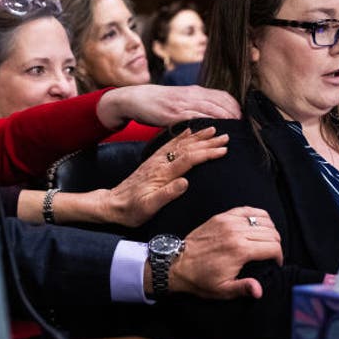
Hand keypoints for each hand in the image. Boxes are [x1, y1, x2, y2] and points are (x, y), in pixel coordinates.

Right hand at [96, 85, 240, 128]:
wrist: (134, 98)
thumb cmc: (157, 102)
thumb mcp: (179, 99)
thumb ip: (194, 104)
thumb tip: (212, 115)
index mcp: (194, 91)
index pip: (223, 96)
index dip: (236, 107)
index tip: (245, 119)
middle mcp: (191, 95)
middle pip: (221, 104)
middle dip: (235, 116)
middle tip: (246, 129)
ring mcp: (182, 104)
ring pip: (211, 111)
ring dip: (225, 121)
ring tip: (236, 132)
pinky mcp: (173, 114)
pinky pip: (194, 119)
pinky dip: (206, 125)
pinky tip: (214, 133)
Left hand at [100, 127, 228, 226]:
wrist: (113, 205)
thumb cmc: (132, 210)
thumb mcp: (148, 207)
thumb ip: (167, 194)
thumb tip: (185, 182)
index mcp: (162, 173)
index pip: (189, 159)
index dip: (207, 153)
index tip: (223, 150)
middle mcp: (160, 163)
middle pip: (188, 147)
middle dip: (208, 141)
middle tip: (226, 136)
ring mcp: (156, 160)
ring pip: (181, 143)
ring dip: (198, 136)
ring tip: (213, 129)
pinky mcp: (153, 161)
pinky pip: (170, 144)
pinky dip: (182, 136)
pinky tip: (189, 131)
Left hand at [165, 207, 282, 298]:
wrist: (177, 264)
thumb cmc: (200, 279)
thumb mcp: (223, 290)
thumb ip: (244, 288)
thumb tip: (259, 291)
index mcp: (240, 251)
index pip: (273, 247)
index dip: (279, 256)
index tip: (275, 263)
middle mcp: (236, 232)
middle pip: (271, 232)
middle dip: (276, 244)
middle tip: (271, 254)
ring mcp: (228, 221)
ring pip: (263, 219)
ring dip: (269, 230)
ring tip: (266, 241)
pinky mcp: (221, 216)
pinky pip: (247, 209)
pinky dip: (257, 215)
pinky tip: (258, 225)